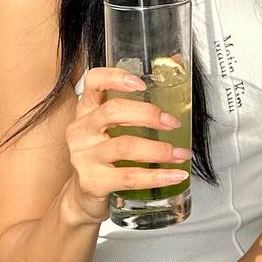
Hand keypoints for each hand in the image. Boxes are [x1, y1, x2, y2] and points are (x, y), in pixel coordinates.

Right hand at [63, 65, 189, 225]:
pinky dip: (157, 176)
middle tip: (172, 122)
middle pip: (113, 111)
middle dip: (148, 114)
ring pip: (125, 146)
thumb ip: (136, 104)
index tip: (141, 82)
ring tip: (181, 154)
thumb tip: (176, 64)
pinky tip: (174, 175)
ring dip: (159, 149)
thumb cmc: (105, 156)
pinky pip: (129, 177)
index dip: (116, 77)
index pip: (93, 82)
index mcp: (86, 110)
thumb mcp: (112, 128)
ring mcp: (84, 156)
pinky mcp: (92, 182)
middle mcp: (81, 130)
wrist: (84, 197)